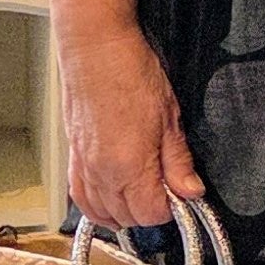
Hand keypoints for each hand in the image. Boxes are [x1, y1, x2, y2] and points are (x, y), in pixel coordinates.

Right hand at [58, 27, 204, 226]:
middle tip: (165, 186)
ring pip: (102, 212)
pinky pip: (80, 197)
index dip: (171, 207)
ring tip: (141, 192)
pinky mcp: (73, 155)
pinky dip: (97, 205)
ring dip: (124, 211)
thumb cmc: (129, 72)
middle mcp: (102, 173)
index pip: (152, 214)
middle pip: (128, 217)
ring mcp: (84, 165)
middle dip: (149, 209)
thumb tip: (191, 191)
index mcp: (129, 167)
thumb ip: (179, 162)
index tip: (180, 191)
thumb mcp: (169, 117)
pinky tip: (111, 198)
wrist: (94, 47)